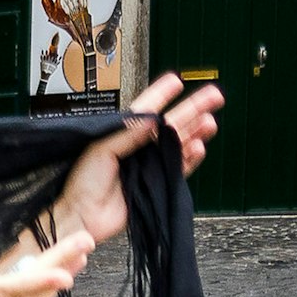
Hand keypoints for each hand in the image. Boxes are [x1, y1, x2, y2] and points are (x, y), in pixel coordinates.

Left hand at [52, 73, 225, 250]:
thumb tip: (152, 118)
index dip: (162, 94)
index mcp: (123, 134)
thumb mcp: (100, 149)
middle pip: (173, 123)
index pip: (147, 109)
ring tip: (210, 122)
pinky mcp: (157, 183)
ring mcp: (150, 164)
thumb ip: (126, 134)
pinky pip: (180, 168)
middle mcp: (140, 147)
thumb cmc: (81, 183)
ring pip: (180, 144)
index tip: (176, 81)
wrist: (82, 216)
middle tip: (214, 95)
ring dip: (196, 132)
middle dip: (194, 108)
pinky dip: (190, 159)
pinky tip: (198, 147)